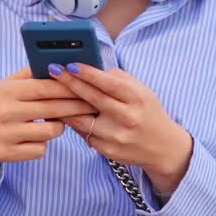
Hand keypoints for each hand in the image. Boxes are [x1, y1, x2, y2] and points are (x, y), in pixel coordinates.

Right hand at [0, 67, 96, 186]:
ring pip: (50, 132)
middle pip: (52, 109)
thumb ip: (31, 74)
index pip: (45, 87)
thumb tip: (58, 60)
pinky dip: (43, 144)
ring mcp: (7, 135)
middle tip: (92, 104)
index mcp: (8, 91)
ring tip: (58, 121)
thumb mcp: (6, 84)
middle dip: (77, 106)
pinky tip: (38, 137)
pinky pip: (40, 149)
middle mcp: (7, 112)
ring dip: (60, 127)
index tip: (87, 86)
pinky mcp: (7, 154)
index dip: (69, 86)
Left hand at [50, 63, 193, 194]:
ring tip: (52, 93)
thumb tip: (92, 69)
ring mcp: (117, 136)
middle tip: (54, 71)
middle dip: (70, 83)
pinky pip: (84, 134)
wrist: (163, 147)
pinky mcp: (108, 151)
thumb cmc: (149, 113)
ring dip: (65, 105)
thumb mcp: (143, 91)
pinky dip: (75, 123)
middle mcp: (128, 117)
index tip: (70, 64)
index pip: (108, 83)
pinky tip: (66, 113)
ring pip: (82, 119)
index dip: (87, 73)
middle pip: (93, 98)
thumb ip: (119, 79)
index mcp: (138, 99)